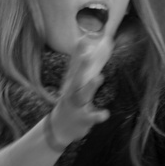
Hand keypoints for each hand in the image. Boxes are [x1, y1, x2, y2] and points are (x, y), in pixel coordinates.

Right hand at [46, 33, 113, 149]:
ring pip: (83, 95)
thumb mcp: (74, 84)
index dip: (78, 51)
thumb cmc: (70, 101)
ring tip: (99, 77)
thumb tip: (87, 46)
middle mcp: (72, 92)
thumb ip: (82, 67)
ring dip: (91, 86)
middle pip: (77, 77)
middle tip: (88, 53)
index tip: (83, 37)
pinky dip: (98, 115)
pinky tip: (105, 113)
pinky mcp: (82, 118)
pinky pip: (91, 117)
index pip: (74, 64)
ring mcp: (76, 105)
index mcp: (71, 82)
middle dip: (82, 65)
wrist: (59, 128)